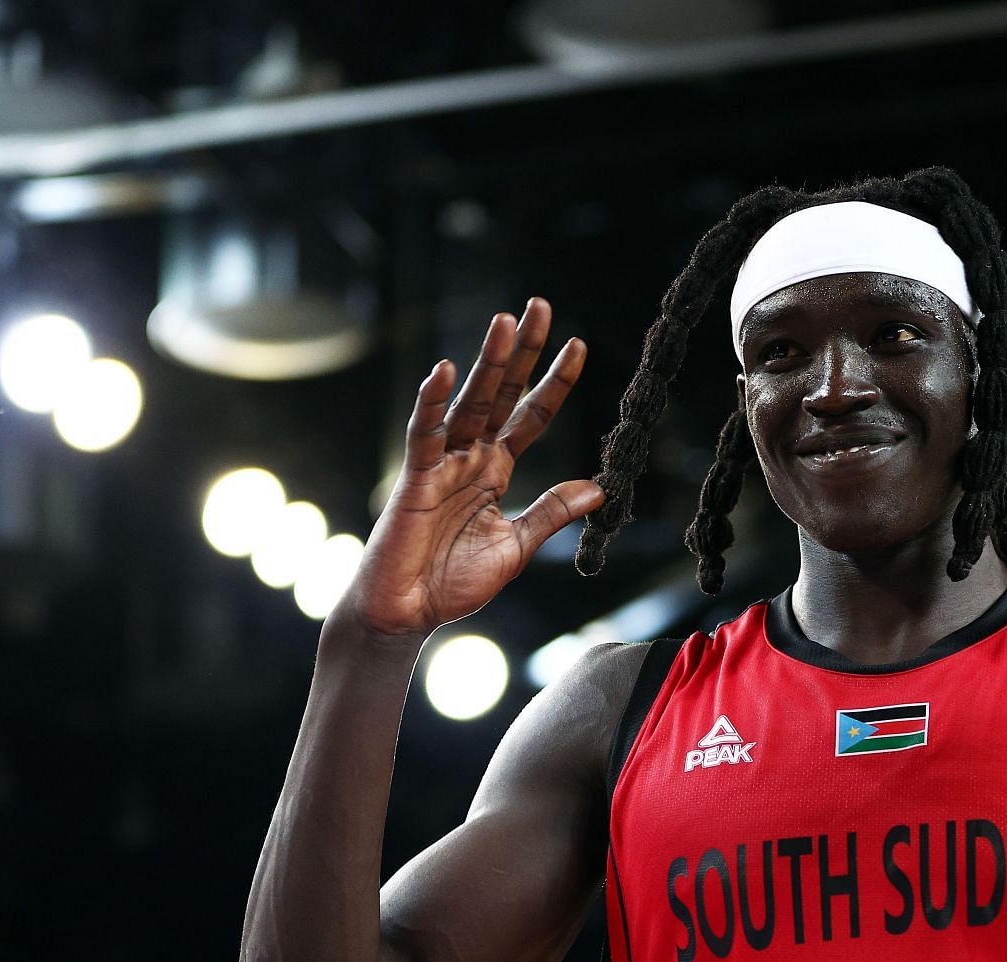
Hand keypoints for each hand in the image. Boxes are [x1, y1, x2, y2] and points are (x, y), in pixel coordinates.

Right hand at [346, 301, 600, 637]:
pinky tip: (445, 371)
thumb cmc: (452, 582)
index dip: (555, 383)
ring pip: (468, 403)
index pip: (531, 416)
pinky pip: (424, 434)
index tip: (579, 345)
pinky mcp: (415, 480)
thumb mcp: (516, 546)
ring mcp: (442, 465)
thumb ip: (551, 513)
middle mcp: (470, 458)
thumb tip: (599, 487)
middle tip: (539, 305)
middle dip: (521, 351)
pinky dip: (432, 403)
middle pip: (501, 394)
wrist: (408, 613)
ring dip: (487, 363)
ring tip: (505, 320)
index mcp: (495, 470)